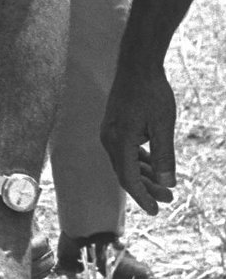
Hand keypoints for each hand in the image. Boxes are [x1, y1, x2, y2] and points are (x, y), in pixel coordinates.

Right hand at [101, 62, 176, 213]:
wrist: (137, 66)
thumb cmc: (152, 94)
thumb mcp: (163, 126)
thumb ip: (164, 156)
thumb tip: (168, 184)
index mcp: (120, 141)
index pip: (128, 179)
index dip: (142, 198)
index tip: (155, 212)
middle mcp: (109, 139)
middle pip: (125, 173)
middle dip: (146, 189)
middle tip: (168, 199)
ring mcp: (109, 132)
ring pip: (125, 163)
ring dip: (144, 176)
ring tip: (165, 186)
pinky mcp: (114, 126)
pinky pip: (124, 151)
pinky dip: (138, 162)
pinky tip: (152, 166)